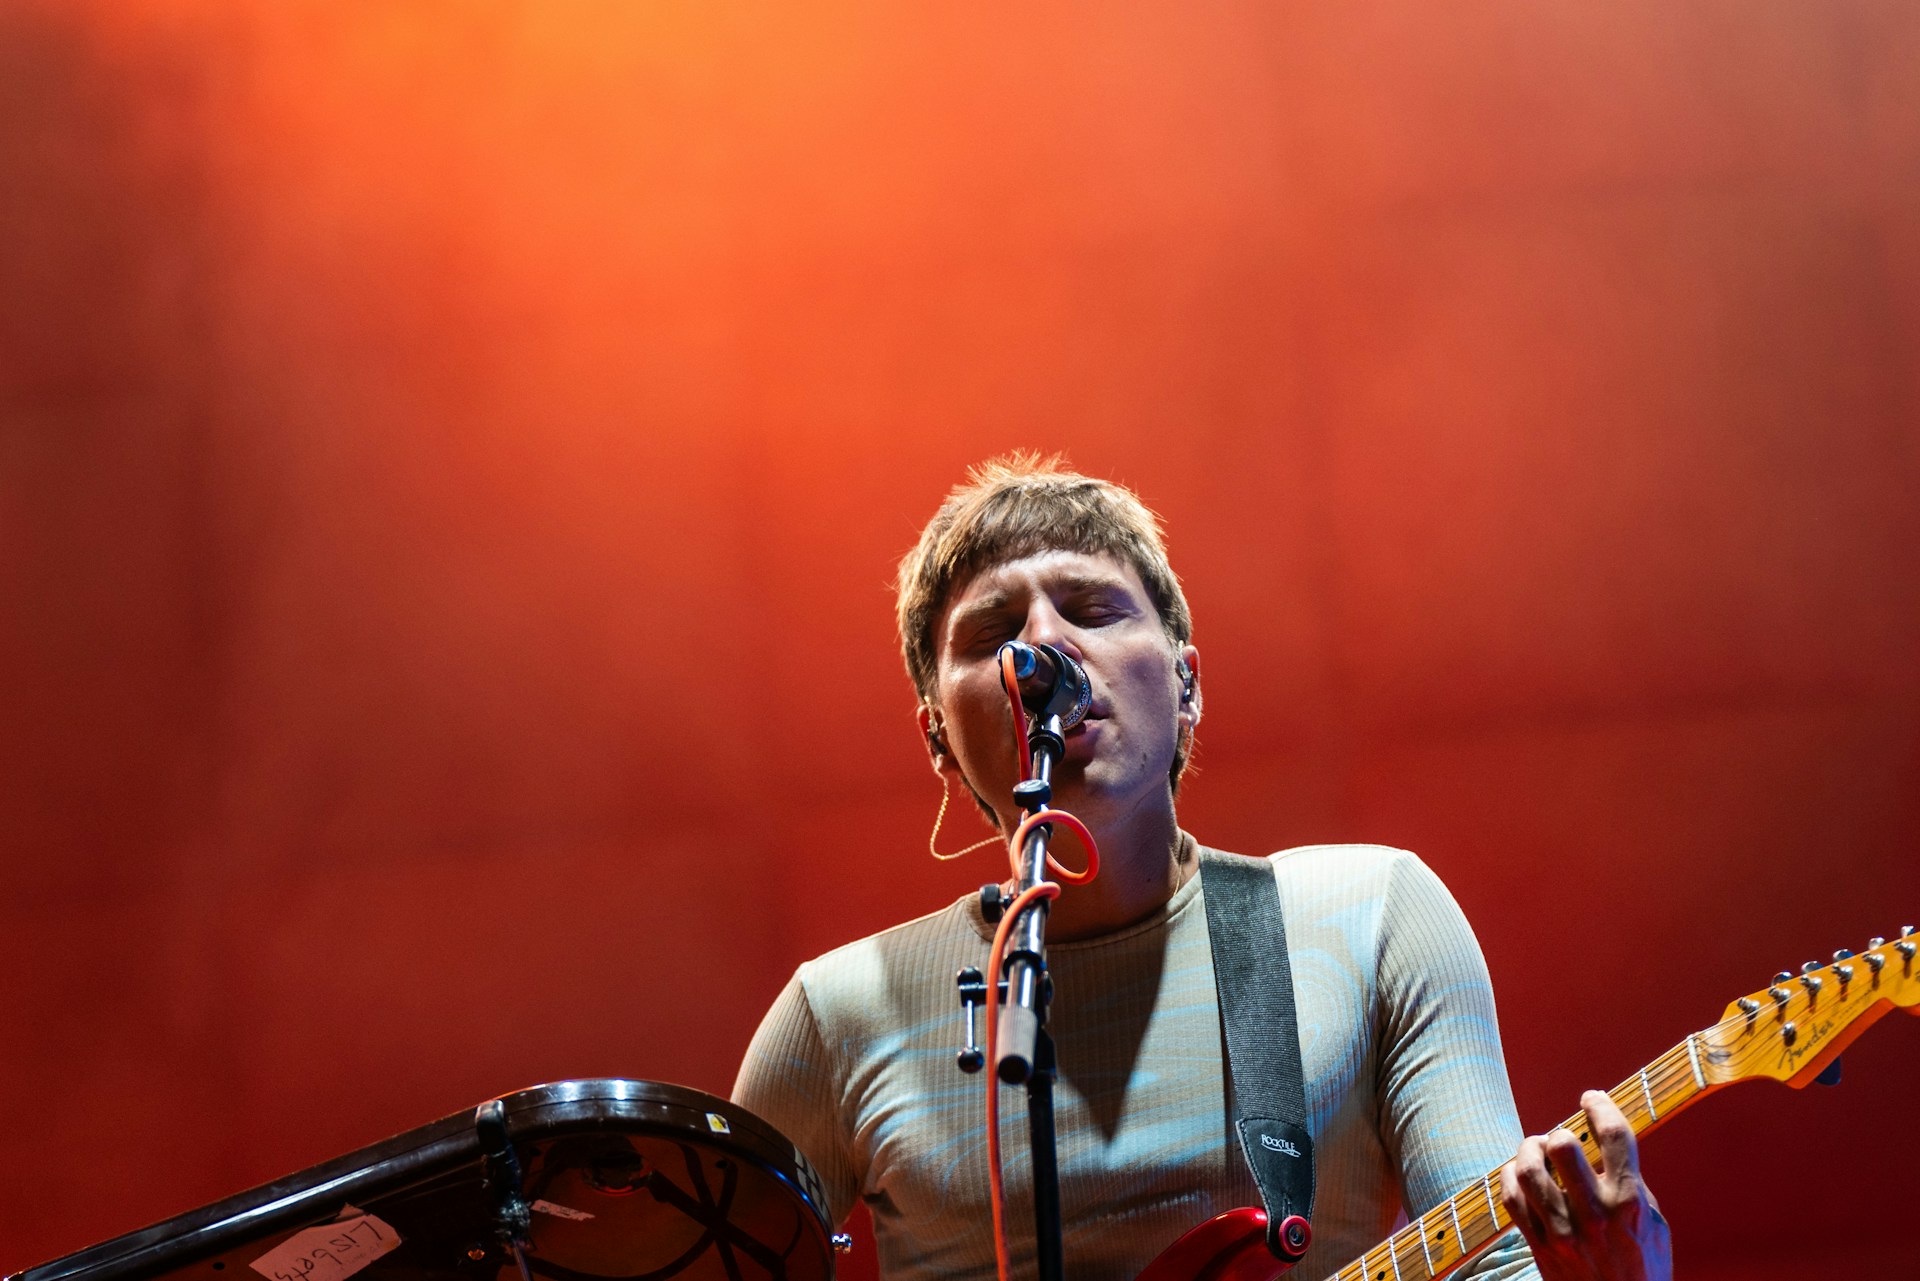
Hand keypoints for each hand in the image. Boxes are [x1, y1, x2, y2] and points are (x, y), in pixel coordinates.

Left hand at [1499, 1089, 1671, 1280]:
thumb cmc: (1644, 1267)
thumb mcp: (1654, 1223)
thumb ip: (1631, 1182)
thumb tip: (1604, 1143)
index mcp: (1629, 1201)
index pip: (1613, 1135)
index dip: (1600, 1105)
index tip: (1591, 1098)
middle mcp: (1595, 1213)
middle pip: (1561, 1145)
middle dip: (1560, 1133)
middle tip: (1562, 1139)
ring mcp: (1564, 1231)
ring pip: (1528, 1168)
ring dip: (1529, 1150)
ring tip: (1537, 1150)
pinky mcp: (1540, 1246)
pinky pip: (1510, 1197)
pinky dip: (1510, 1177)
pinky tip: (1520, 1173)